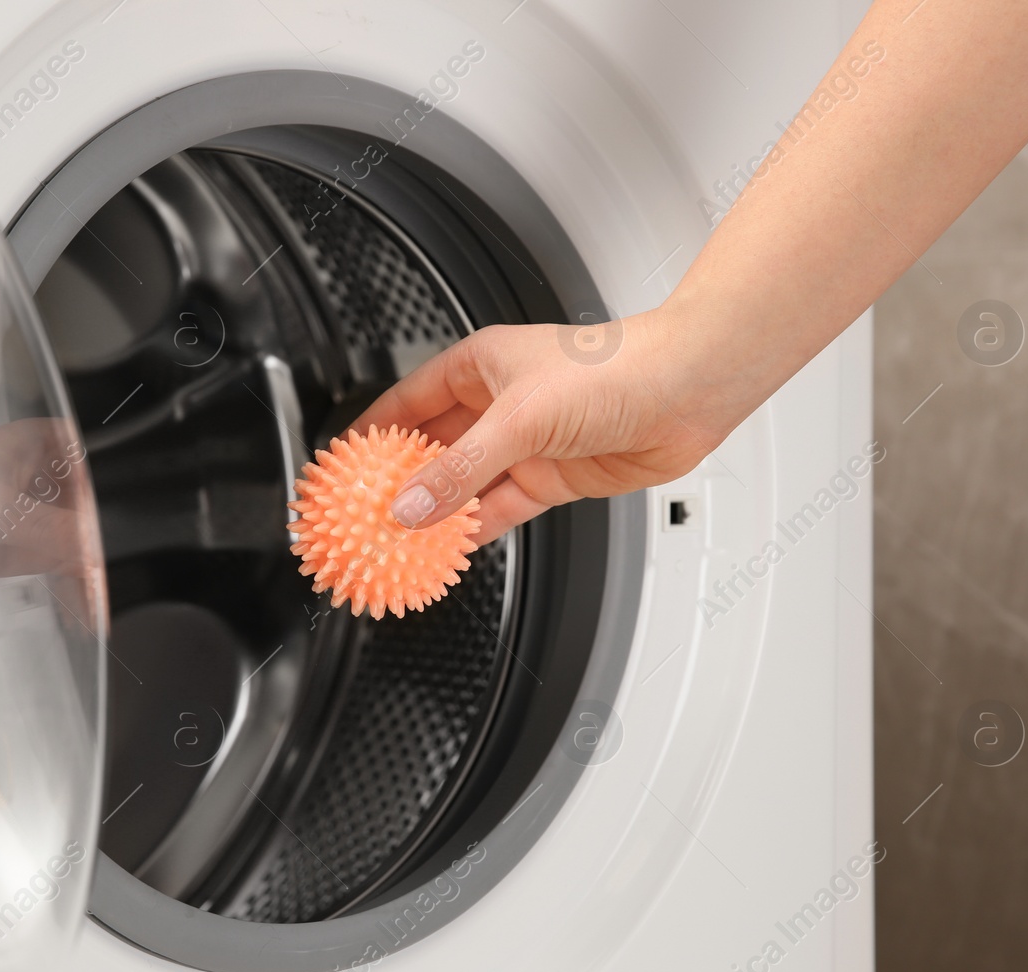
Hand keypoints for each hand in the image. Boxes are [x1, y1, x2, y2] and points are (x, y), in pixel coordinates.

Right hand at [350, 313, 746, 544]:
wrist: (684, 392)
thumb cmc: (613, 369)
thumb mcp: (519, 418)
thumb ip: (461, 470)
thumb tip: (411, 506)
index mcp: (479, 366)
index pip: (407, 402)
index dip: (372, 435)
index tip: (342, 468)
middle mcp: (498, 404)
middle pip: (432, 450)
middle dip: (398, 484)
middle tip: (363, 516)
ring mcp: (524, 443)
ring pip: (463, 486)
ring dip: (436, 514)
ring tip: (398, 542)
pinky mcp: (551, 477)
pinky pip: (498, 510)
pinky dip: (474, 531)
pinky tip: (448, 549)